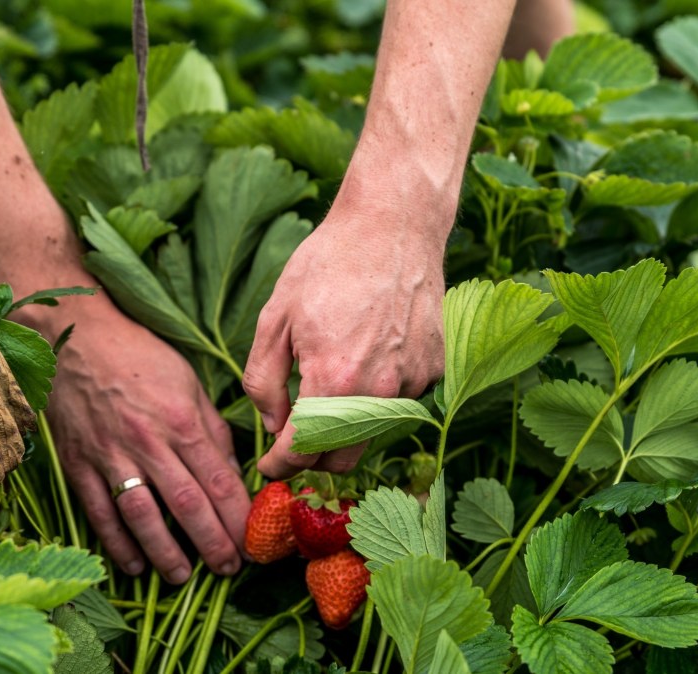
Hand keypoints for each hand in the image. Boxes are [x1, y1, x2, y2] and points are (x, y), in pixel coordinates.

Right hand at [33, 295, 250, 583]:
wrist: (76, 337)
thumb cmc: (140, 356)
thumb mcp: (188, 383)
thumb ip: (212, 429)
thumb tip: (232, 470)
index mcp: (181, 421)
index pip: (218, 480)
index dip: (238, 517)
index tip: (252, 541)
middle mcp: (148, 442)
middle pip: (186, 504)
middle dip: (211, 542)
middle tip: (228, 570)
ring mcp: (110, 455)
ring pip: (142, 515)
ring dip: (165, 552)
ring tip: (182, 577)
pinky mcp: (78, 462)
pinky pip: (99, 511)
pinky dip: (116, 542)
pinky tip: (134, 563)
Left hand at [243, 205, 446, 478]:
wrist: (393, 225)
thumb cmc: (328, 264)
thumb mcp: (275, 317)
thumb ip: (263, 380)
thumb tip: (272, 424)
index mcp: (332, 380)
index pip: (301, 451)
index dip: (279, 467)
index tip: (268, 467)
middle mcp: (378, 390)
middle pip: (343, 458)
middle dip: (313, 458)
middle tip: (294, 441)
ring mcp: (412, 382)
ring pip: (373, 431)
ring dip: (348, 426)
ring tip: (332, 385)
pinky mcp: (434, 369)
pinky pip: (401, 402)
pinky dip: (380, 396)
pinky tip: (369, 357)